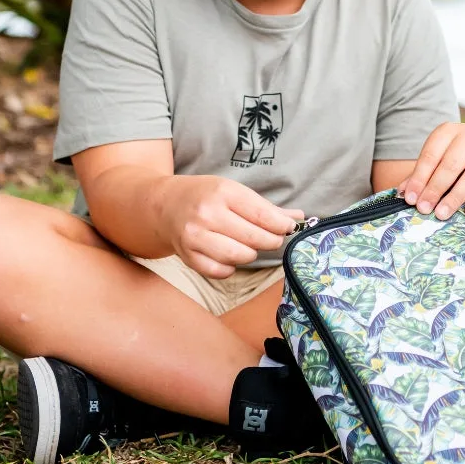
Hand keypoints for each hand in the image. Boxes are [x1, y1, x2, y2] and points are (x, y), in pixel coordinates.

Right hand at [156, 175, 302, 278]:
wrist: (165, 205)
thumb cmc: (206, 196)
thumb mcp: (235, 192)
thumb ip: (267, 207)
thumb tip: (300, 217)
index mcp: (223, 193)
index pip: (262, 215)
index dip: (282, 225)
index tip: (289, 228)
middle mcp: (207, 214)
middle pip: (254, 238)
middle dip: (270, 241)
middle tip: (273, 238)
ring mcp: (195, 236)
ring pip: (239, 256)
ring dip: (250, 253)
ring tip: (248, 245)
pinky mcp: (187, 256)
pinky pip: (220, 271)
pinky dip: (230, 267)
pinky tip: (229, 256)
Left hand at [398, 122, 464, 220]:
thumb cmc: (455, 158)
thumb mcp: (436, 162)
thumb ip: (421, 176)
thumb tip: (403, 193)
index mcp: (449, 131)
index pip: (431, 155)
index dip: (420, 178)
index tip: (411, 199)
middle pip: (451, 164)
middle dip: (435, 189)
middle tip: (424, 209)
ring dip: (455, 196)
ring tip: (442, 213)